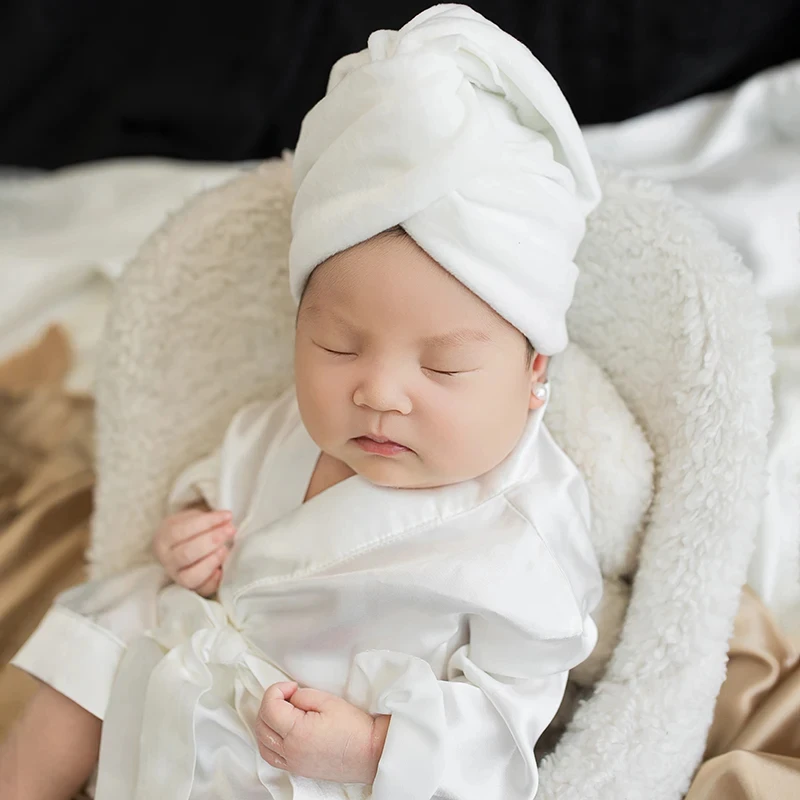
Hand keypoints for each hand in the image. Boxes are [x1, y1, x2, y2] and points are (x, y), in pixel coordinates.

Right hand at [152, 505, 235, 595]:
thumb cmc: (191, 529)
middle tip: (231, 530)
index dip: (207, 522)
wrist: (184, 545)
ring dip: (212, 561)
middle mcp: (167, 561)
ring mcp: (177, 577)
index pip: (181, 531)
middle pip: (186, 554)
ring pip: (190, 576)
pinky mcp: (191, 589)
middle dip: (212, 541)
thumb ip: (207, 520)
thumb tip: (226, 521)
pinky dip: (214, 580)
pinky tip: (222, 568)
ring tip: (226, 549)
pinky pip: (202, 590)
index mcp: (163, 539)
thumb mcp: (193, 518)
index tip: (228, 515)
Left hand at [256, 682, 389, 784]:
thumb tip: (290, 699)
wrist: (370, 753)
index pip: (269, 707)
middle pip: (261, 725)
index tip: (292, 686)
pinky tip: (281, 732)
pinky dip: (270, 742)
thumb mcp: (328, 701)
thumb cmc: (354, 727)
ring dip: (266, 723)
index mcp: (296, 732)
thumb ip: (302, 696)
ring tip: (281, 711)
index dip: (277, 690)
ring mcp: (293, 763)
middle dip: (270, 703)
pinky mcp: (299, 769)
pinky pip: (272, 757)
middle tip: (287, 695)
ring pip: (263, 744)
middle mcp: (290, 751)